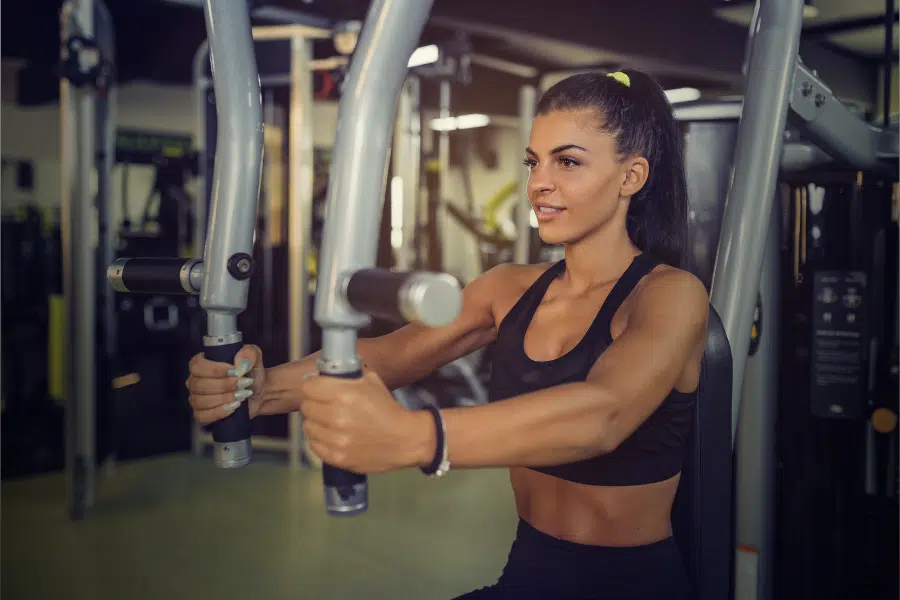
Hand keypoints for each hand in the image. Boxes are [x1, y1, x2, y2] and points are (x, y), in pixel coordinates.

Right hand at [186, 344, 266, 424]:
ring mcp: (196, 399)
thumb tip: (240, 363)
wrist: (259, 391)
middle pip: (199, 385)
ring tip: (241, 395)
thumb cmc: (251, 372)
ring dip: (224, 398)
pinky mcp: (202, 414)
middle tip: (243, 384)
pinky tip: (233, 407)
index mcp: (201, 363)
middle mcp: (194, 381)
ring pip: (200, 401)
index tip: (235, 372)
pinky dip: (218, 412)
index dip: (215, 370)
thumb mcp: (254, 356)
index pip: (196, 366)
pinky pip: (202, 416)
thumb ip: (249, 353)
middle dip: (224, 385)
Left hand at [298, 369, 433, 473]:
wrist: (405, 440)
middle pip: (306, 407)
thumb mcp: (372, 382)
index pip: (309, 387)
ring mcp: (336, 439)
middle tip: (324, 406)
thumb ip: (348, 376)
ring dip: (316, 423)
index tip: (317, 389)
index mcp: (345, 394)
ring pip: (308, 426)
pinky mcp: (337, 457)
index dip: (313, 386)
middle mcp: (337, 416)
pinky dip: (320, 440)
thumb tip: (326, 373)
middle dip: (314, 404)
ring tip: (329, 422)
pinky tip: (332, 436)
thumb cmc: (388, 409)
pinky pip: (314, 445)